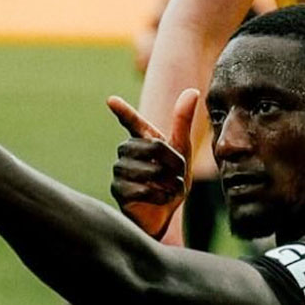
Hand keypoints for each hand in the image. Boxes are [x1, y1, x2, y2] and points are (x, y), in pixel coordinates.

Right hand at [107, 89, 198, 239]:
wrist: (164, 214)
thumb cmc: (171, 180)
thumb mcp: (182, 151)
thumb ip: (183, 122)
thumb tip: (193, 90)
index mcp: (142, 139)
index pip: (131, 122)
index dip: (123, 111)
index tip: (111, 100)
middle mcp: (127, 151)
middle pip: (154, 147)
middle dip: (174, 163)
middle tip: (178, 176)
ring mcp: (119, 170)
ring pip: (149, 170)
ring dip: (168, 181)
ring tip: (170, 188)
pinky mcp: (117, 189)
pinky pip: (141, 189)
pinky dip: (158, 195)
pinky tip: (160, 199)